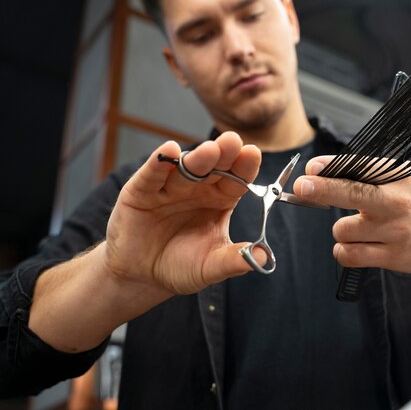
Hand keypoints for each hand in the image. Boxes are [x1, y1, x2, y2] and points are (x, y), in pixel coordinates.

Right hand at [105, 132, 264, 295]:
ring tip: (209, 150)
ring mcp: (170, 187)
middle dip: (224, 153)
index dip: (244, 166)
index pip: (236, 178)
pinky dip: (159, 162)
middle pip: (213, 166)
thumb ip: (233, 261)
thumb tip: (263, 258)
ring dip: (197, 158)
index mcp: (220, 199)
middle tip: (233, 142)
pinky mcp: (141, 191)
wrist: (142, 276)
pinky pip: (152, 175)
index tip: (253, 153)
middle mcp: (198, 187)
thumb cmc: (181, 266)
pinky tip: (169, 150)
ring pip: (185, 168)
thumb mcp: (210, 267)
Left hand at [293, 156, 410, 307]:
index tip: (312, 168)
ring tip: (360, 228)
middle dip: (323, 189)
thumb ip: (368, 172)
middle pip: (352, 193)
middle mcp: (398, 202)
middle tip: (302, 187)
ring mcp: (395, 231)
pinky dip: (344, 251)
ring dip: (342, 230)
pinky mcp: (392, 256)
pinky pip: (349, 254)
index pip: (361, 166)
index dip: (332, 167)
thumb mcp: (403, 177)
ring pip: (343, 229)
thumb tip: (322, 170)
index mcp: (399, 176)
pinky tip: (355, 246)